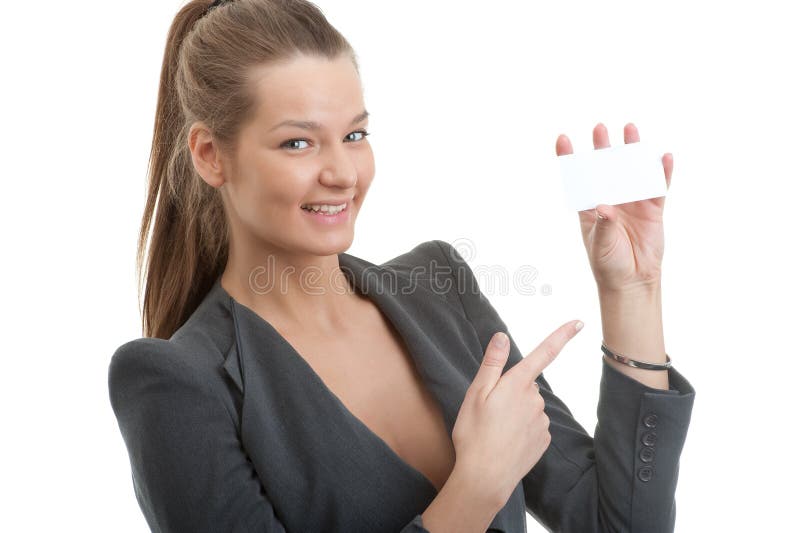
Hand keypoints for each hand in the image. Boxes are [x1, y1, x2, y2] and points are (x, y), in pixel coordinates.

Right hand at [451, 320, 583, 508]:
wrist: (485, 478)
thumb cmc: (474, 434)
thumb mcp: (475, 394)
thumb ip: (492, 363)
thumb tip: (503, 336)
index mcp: (517, 384)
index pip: (544, 353)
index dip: (562, 335)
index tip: (578, 322)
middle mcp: (535, 399)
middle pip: (526, 384)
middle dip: (511, 390)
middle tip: (488, 409)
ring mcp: (542, 421)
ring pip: (529, 405)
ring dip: (515, 411)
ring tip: (494, 428)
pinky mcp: (544, 439)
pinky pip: (533, 425)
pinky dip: (521, 428)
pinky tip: (506, 440)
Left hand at [555, 123, 672, 292]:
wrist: (631, 280)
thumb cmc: (608, 262)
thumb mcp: (600, 243)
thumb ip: (604, 225)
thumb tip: (605, 207)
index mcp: (590, 206)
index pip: (578, 178)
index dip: (570, 158)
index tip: (562, 138)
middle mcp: (611, 198)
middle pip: (606, 167)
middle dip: (603, 147)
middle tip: (599, 128)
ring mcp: (632, 202)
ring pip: (633, 170)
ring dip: (632, 151)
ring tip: (630, 129)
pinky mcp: (653, 210)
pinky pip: (658, 187)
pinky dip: (662, 172)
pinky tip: (664, 157)